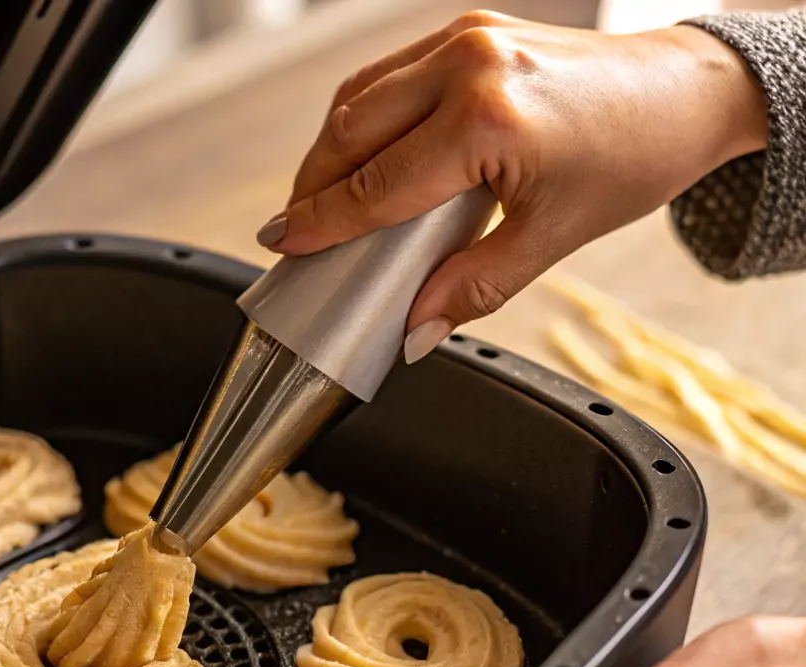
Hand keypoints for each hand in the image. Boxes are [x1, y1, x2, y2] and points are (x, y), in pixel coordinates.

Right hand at [256, 11, 767, 361]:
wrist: (686, 93)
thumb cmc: (633, 156)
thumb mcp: (551, 238)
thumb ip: (473, 288)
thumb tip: (414, 329)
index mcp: (488, 118)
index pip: (377, 184)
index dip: (323, 222)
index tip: (286, 246)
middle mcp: (467, 63)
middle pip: (351, 130)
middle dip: (312, 185)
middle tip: (293, 232)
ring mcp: (465, 37)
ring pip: (360, 95)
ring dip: (329, 149)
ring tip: (318, 199)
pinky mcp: (469, 30)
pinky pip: (389, 75)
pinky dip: (363, 119)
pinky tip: (359, 156)